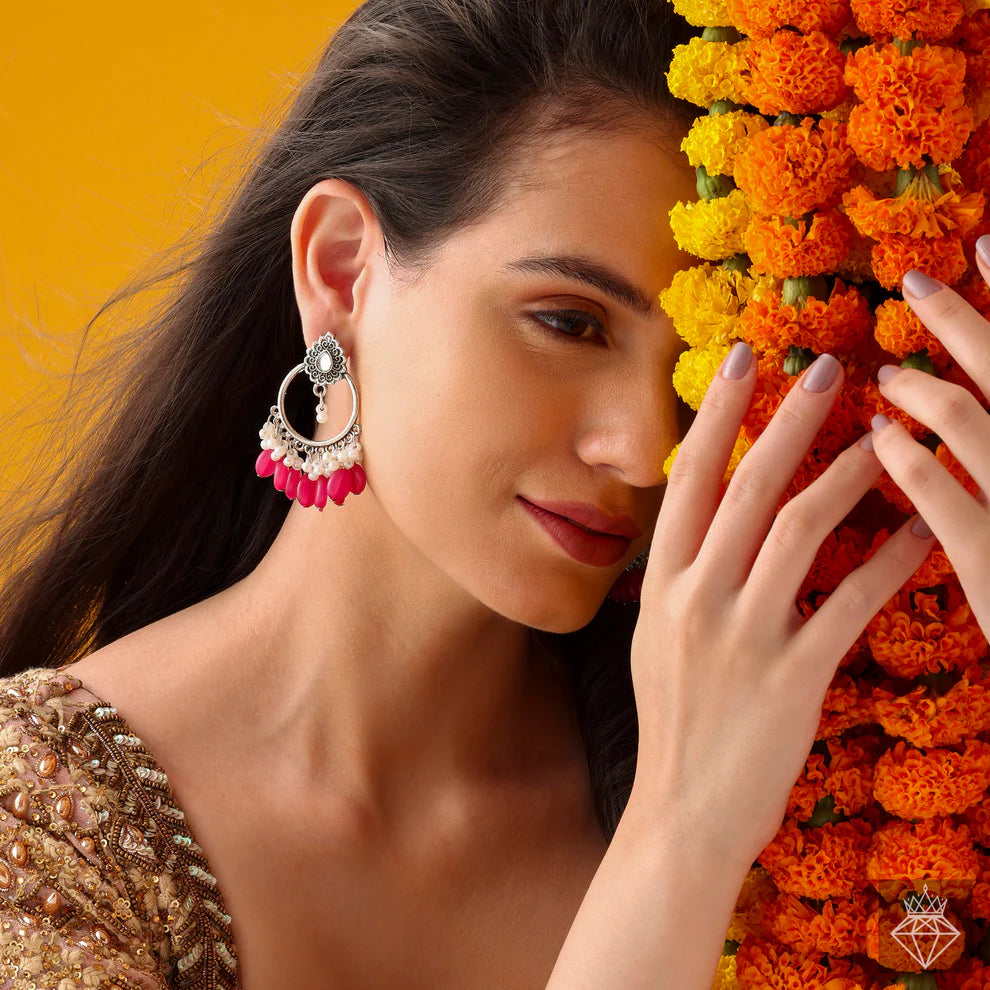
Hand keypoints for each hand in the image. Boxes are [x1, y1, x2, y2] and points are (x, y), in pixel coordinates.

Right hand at [626, 341, 935, 867]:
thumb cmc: (674, 722)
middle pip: (749, 489)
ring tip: (885, 438)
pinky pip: (850, 603)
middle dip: (790, 421)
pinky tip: (920, 531)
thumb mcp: (656, 640)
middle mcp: (697, 598)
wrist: (682, 811)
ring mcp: (744, 635)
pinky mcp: (793, 675)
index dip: (718, 417)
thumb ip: (680, 579)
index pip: (690, 481)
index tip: (743, 362)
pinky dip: (889, 561)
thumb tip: (701, 521)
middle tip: (828, 368)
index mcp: (663, 584)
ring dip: (847, 476)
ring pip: (801, 531)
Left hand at [869, 249, 989, 638]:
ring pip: (981, 429)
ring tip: (888, 378)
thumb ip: (988, 450)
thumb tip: (943, 417)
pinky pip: (954, 504)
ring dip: (929, 392)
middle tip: (919, 279)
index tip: (985, 243)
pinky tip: (881, 441)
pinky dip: (916, 463)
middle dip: (970, 322)